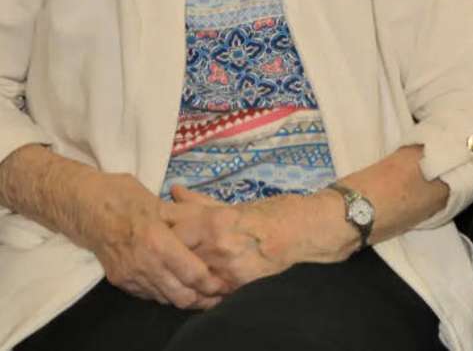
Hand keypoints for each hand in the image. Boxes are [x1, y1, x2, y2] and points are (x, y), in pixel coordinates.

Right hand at [77, 173, 223, 309]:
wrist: (83, 206)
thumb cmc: (122, 195)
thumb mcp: (157, 201)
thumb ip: (185, 217)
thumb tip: (215, 219)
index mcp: (157, 241)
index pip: (192, 273)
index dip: (212, 281)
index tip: (226, 281)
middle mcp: (144, 265)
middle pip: (182, 295)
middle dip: (203, 297)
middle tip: (220, 293)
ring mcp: (130, 276)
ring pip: (165, 299)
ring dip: (185, 297)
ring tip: (203, 293)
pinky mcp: (120, 281)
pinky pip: (149, 294)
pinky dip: (165, 293)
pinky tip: (176, 285)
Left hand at [165, 186, 352, 291]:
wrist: (308, 232)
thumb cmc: (274, 213)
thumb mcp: (235, 205)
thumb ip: (201, 203)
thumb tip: (175, 190)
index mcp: (217, 221)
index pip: (173, 233)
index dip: (160, 237)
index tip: (152, 236)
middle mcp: (220, 246)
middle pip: (178, 258)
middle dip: (167, 259)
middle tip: (158, 259)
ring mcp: (230, 270)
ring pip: (192, 279)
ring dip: (182, 278)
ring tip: (175, 276)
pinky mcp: (242, 287)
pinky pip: (212, 294)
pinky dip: (202, 292)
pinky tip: (198, 289)